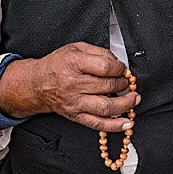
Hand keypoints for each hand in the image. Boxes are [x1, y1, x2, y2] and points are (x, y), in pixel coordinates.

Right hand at [0, 42, 140, 131]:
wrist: (39, 84)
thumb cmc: (58, 64)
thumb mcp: (76, 47)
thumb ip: (98, 52)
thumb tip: (117, 62)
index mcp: (75, 64)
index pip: (105, 67)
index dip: (119, 68)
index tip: (122, 68)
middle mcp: (74, 85)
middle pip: (107, 86)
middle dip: (124, 83)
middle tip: (128, 81)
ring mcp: (75, 103)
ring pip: (105, 107)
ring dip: (125, 104)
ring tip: (134, 99)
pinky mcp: (76, 116)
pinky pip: (97, 124)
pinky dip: (114, 125)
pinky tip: (126, 123)